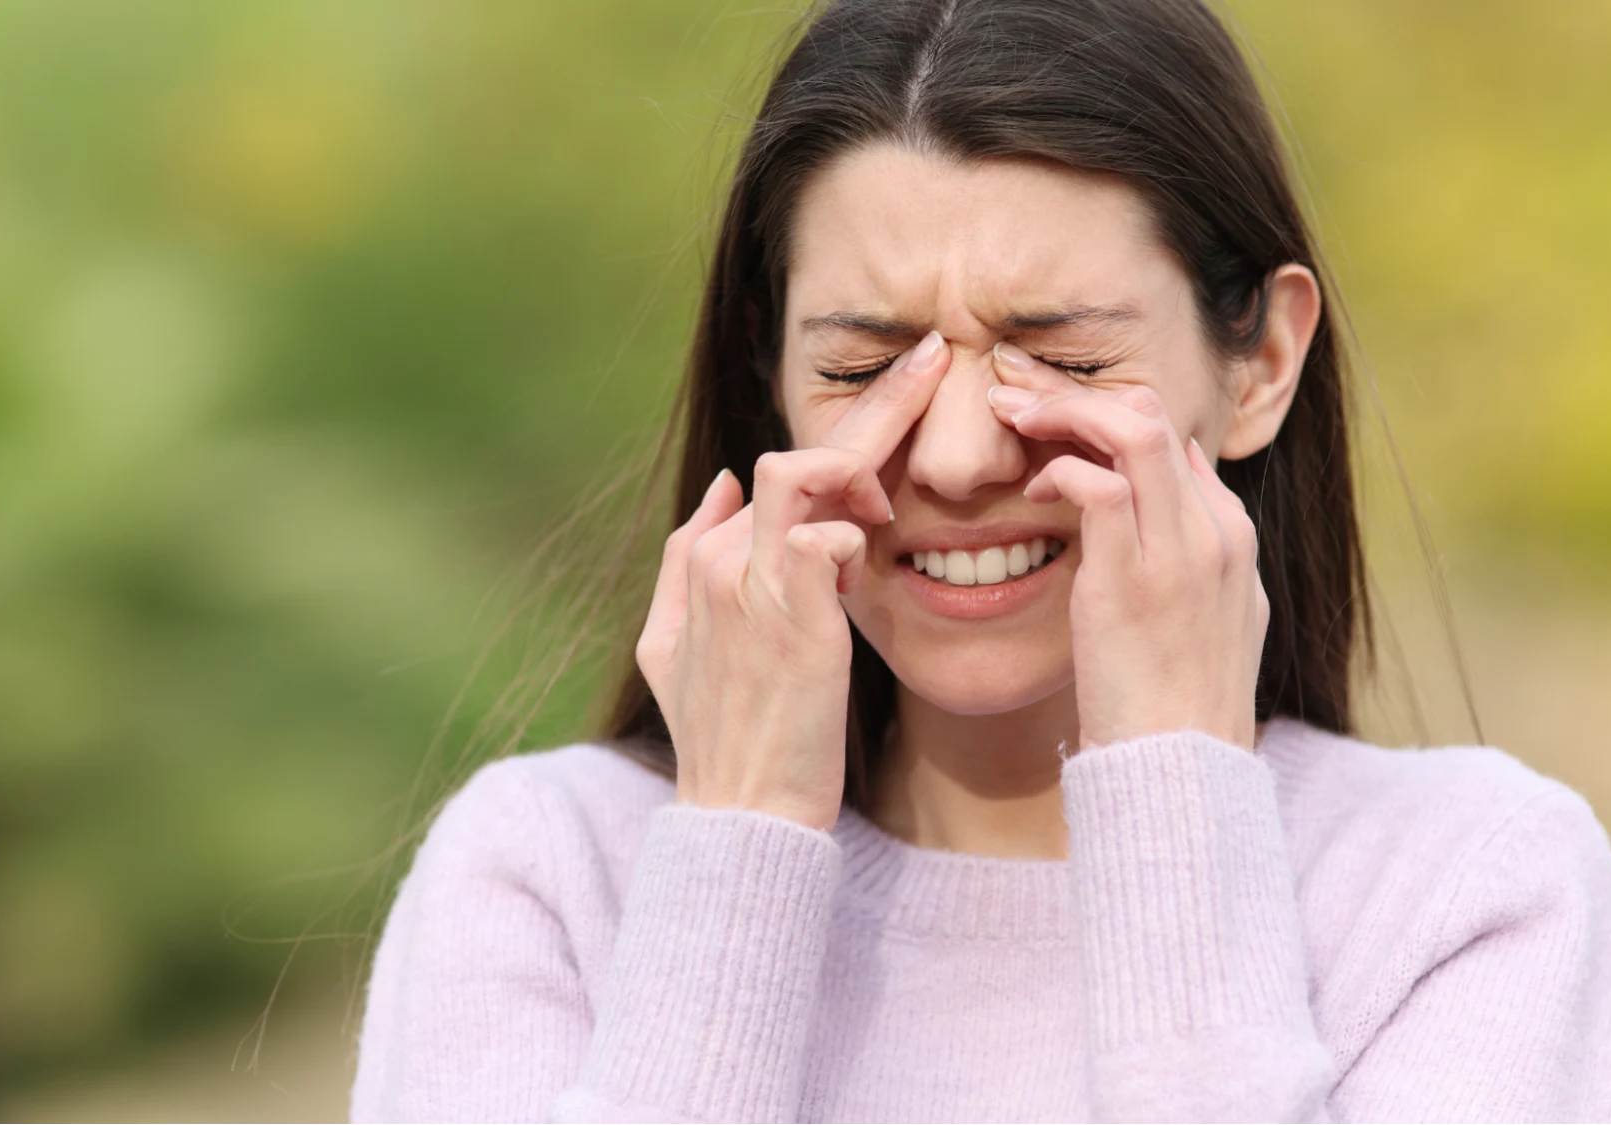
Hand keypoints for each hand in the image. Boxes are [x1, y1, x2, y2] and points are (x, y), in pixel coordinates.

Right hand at [635, 332, 951, 829]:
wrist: (741, 816)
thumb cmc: (727, 741)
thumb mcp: (674, 650)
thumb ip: (687, 560)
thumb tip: (725, 481)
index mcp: (704, 559)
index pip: (780, 472)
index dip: (846, 442)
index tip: (903, 400)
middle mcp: (720, 560)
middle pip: (798, 452)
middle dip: (877, 400)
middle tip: (936, 358)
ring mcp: (749, 587)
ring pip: (803, 474)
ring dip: (863, 464)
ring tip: (898, 496)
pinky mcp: (790, 618)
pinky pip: (823, 538)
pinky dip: (853, 535)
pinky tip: (876, 552)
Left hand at [987, 360, 1265, 752]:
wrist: (1185, 775)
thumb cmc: (1174, 708)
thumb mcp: (1203, 623)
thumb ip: (1185, 562)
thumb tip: (1154, 511)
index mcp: (1230, 537)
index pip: (1173, 435)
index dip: (1106, 412)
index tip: (1050, 412)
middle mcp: (1215, 532)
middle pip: (1154, 413)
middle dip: (1077, 390)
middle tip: (1015, 389)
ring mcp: (1181, 553)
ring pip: (1132, 428)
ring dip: (1062, 408)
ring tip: (1011, 412)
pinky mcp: (1134, 581)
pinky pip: (1097, 486)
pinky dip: (1058, 471)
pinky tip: (1030, 491)